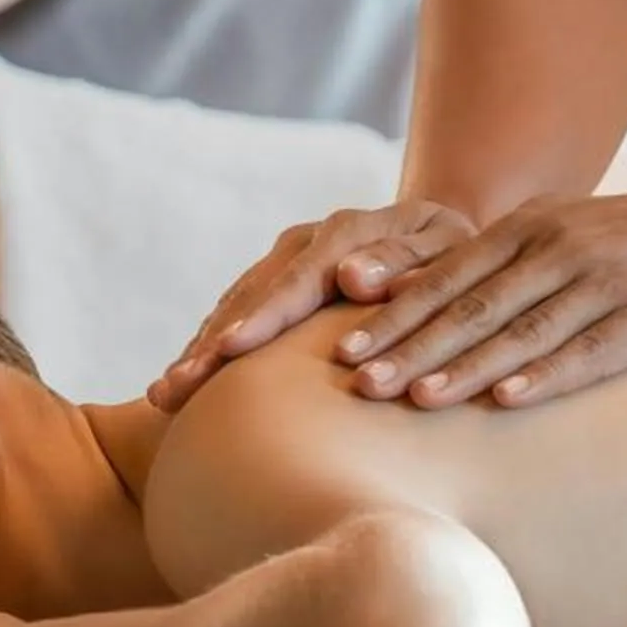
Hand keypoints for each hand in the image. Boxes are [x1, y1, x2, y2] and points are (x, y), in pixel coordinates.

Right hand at [149, 199, 474, 411]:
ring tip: (166, 393)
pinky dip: (210, 348)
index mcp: (350, 233)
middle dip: (212, 343)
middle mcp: (308, 242)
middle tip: (178, 386)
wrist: (446, 237)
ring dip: (200, 350)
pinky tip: (182, 385)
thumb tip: (352, 278)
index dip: (264, 315)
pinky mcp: (276, 285)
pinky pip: (236, 316)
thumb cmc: (460, 257)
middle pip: (252, 296)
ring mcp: (285, 262)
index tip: (232, 349)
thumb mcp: (450, 251)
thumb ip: (408, 261)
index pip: (300, 278)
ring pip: (234, 307)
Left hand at [337, 162, 626, 408]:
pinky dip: (546, 376)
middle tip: (359, 384)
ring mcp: (606, 284)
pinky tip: (507, 401)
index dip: (395, 316)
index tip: (343, 350)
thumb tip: (407, 295)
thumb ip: (492, 263)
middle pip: (472, 306)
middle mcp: (559, 251)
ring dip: (466, 367)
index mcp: (530, 230)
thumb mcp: (557, 232)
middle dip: (412, 347)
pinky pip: (591, 351)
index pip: (447, 278)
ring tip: (416, 400)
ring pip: (523, 331)